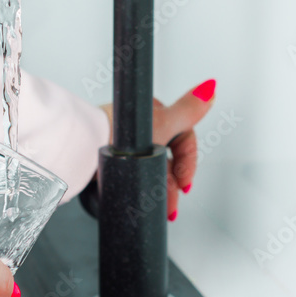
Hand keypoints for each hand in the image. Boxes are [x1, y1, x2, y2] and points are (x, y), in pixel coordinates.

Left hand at [101, 78, 215, 219]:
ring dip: (161, 191)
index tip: (186, 183)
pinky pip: (133, 176)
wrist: (86, 148)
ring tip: (162, 208)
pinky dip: (141, 189)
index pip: (183, 140)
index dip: (188, 163)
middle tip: (173, 202)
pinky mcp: (111, 159)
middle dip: (174, 184)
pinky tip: (142, 199)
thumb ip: (189, 109)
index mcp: (154, 116)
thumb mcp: (164, 123)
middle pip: (167, 159)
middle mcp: (140, 129)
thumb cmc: (120, 136)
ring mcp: (125, 144)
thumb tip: (209, 88)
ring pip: (151, 170)